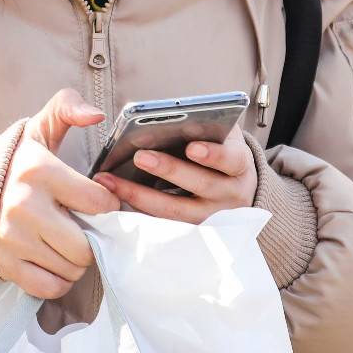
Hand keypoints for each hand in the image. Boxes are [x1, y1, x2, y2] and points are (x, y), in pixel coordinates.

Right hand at [0, 89, 118, 299]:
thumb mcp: (40, 128)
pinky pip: (47, 287)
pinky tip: (56, 263)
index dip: (107, 205)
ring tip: (69, 243)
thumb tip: (97, 115)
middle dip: (93, 240)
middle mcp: (25, 207)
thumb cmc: (15, 161)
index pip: (98, 201)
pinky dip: (59, 281)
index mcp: (40, 171)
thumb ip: (69, 108)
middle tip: (86, 229)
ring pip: (69, 268)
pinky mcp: (4, 264)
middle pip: (84, 245)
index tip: (99, 203)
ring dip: (77, 261)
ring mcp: (12, 239)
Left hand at [94, 124, 257, 222]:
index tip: (192, 148)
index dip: (214, 155)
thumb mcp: (223, 138)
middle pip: (201, 185)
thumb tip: (169, 120)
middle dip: (169, 170)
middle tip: (140, 156)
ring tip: (112, 180)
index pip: (232, 160)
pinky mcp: (191, 233)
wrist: (237, 189)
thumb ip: (205, 128)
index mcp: (239, 166)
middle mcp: (230, 196)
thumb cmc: (223, 154)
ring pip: (176, 211)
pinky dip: (138, 211)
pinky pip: (163, 224)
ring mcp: (211, 218)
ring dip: (142, 195)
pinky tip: (114, 197)